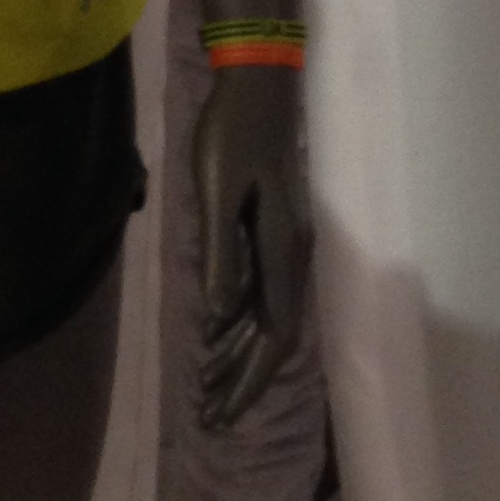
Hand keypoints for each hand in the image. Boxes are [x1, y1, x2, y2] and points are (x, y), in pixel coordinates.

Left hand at [191, 65, 310, 429]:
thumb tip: (215, 321)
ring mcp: (285, 243)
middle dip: (244, 379)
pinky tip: (216, 334)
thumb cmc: (231, 133)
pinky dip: (238, 320)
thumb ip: (220, 256)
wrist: (258, 84)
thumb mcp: (217, 192)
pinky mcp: (272, 229)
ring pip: (267, 316)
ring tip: (208, 387)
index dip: (250, 379)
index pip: (275, 336)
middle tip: (209, 416)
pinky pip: (260, 291)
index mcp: (282, 252)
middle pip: (275, 336)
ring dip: (239, 353)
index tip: (223, 413)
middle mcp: (292, 256)